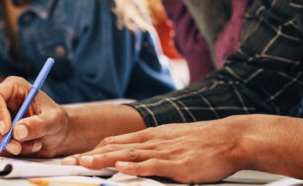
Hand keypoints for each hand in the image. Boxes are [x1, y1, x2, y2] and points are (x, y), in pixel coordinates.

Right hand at [0, 76, 69, 157]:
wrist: (59, 135)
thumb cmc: (58, 121)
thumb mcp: (54, 120)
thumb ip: (38, 124)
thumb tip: (17, 132)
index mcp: (13, 88)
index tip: (7, 130)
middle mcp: (2, 102)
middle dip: (0, 136)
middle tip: (17, 147)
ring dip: (10, 146)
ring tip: (35, 145)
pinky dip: (9, 152)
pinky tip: (27, 148)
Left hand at [65, 117, 247, 182]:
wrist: (233, 137)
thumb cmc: (208, 141)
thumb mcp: (177, 139)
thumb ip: (158, 148)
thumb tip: (140, 156)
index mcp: (155, 135)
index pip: (119, 141)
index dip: (97, 149)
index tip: (78, 156)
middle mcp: (157, 140)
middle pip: (118, 146)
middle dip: (92, 155)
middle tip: (69, 161)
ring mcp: (167, 151)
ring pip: (130, 155)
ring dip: (105, 160)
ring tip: (85, 163)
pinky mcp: (180, 163)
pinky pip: (154, 165)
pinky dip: (136, 166)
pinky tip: (122, 167)